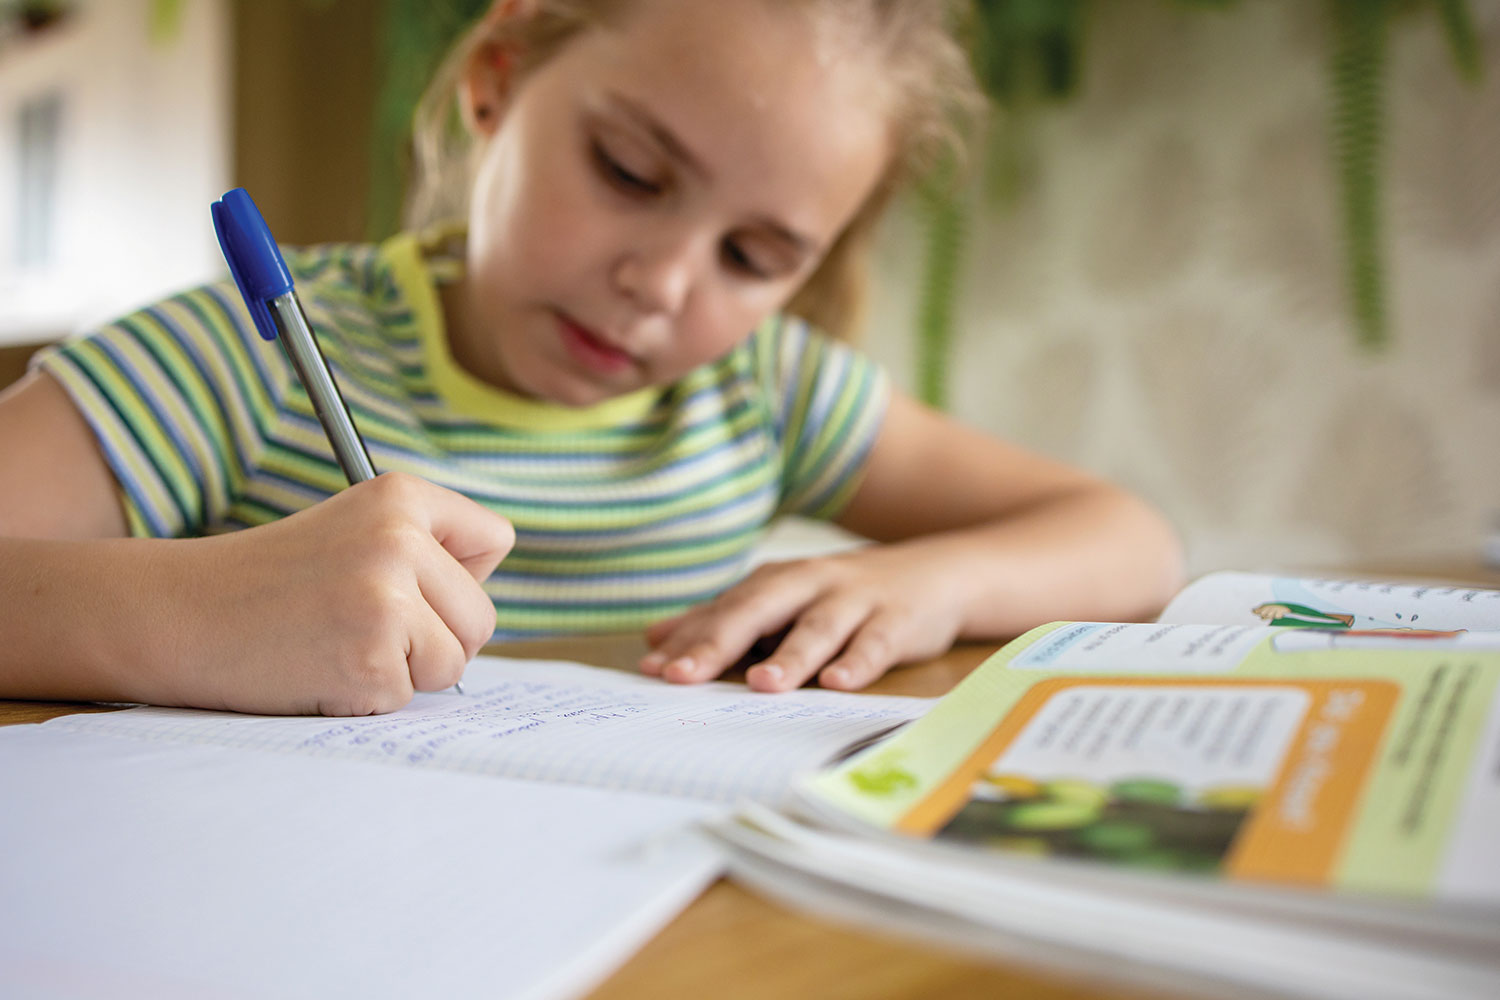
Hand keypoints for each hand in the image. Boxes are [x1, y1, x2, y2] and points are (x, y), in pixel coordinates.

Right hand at [157, 473, 512, 714]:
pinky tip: (319, 668)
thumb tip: (485, 610)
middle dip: (437, 637)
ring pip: (454, 661)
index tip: (407, 584)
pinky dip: (368, 697)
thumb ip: (428, 553)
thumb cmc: (274, 582)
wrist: (179, 615)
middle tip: (363, 626)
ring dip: (404, 671)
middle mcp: (400, 537)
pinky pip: (408, 697)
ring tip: (340, 644)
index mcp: (401, 494)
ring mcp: (386, 598)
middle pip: (483, 615)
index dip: (457, 576)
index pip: (493, 540)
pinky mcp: (371, 657)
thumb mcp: (356, 532)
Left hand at [639, 545, 966, 691]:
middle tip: (682, 676)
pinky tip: (837, 684)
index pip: (723, 611)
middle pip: (758, 611)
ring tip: (760, 684)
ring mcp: (855, 601)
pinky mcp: (897, 621)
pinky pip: (875, 643)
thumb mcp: (782, 602)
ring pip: (817, 628)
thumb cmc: (844, 597)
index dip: (686, 639)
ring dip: (789, 656)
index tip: (649, 670)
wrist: (936, 573)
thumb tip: (653, 641)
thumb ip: (722, 621)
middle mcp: (810, 585)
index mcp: (776, 583)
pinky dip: (857, 662)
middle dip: (719, 643)